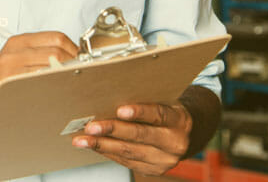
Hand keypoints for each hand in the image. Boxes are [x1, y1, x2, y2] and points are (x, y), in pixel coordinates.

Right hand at [0, 31, 79, 126]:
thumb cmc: (2, 82)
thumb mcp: (17, 59)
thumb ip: (41, 53)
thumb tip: (76, 56)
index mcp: (18, 41)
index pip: (56, 38)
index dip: (74, 49)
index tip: (82, 61)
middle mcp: (13, 52)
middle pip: (57, 52)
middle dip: (74, 64)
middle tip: (81, 75)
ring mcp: (10, 69)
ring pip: (51, 68)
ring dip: (66, 77)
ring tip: (71, 84)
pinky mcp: (10, 85)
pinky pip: (41, 84)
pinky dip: (54, 88)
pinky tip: (57, 93)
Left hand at [73, 103, 192, 175]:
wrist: (184, 135)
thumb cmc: (167, 113)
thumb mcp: (164, 102)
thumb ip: (145, 101)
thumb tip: (110, 97)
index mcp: (179, 120)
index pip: (159, 115)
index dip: (140, 112)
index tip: (120, 109)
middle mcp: (175, 143)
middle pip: (140, 136)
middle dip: (112, 130)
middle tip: (91, 127)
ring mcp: (164, 160)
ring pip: (129, 152)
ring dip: (102, 145)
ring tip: (83, 140)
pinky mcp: (153, 170)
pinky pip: (126, 161)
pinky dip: (107, 152)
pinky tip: (93, 146)